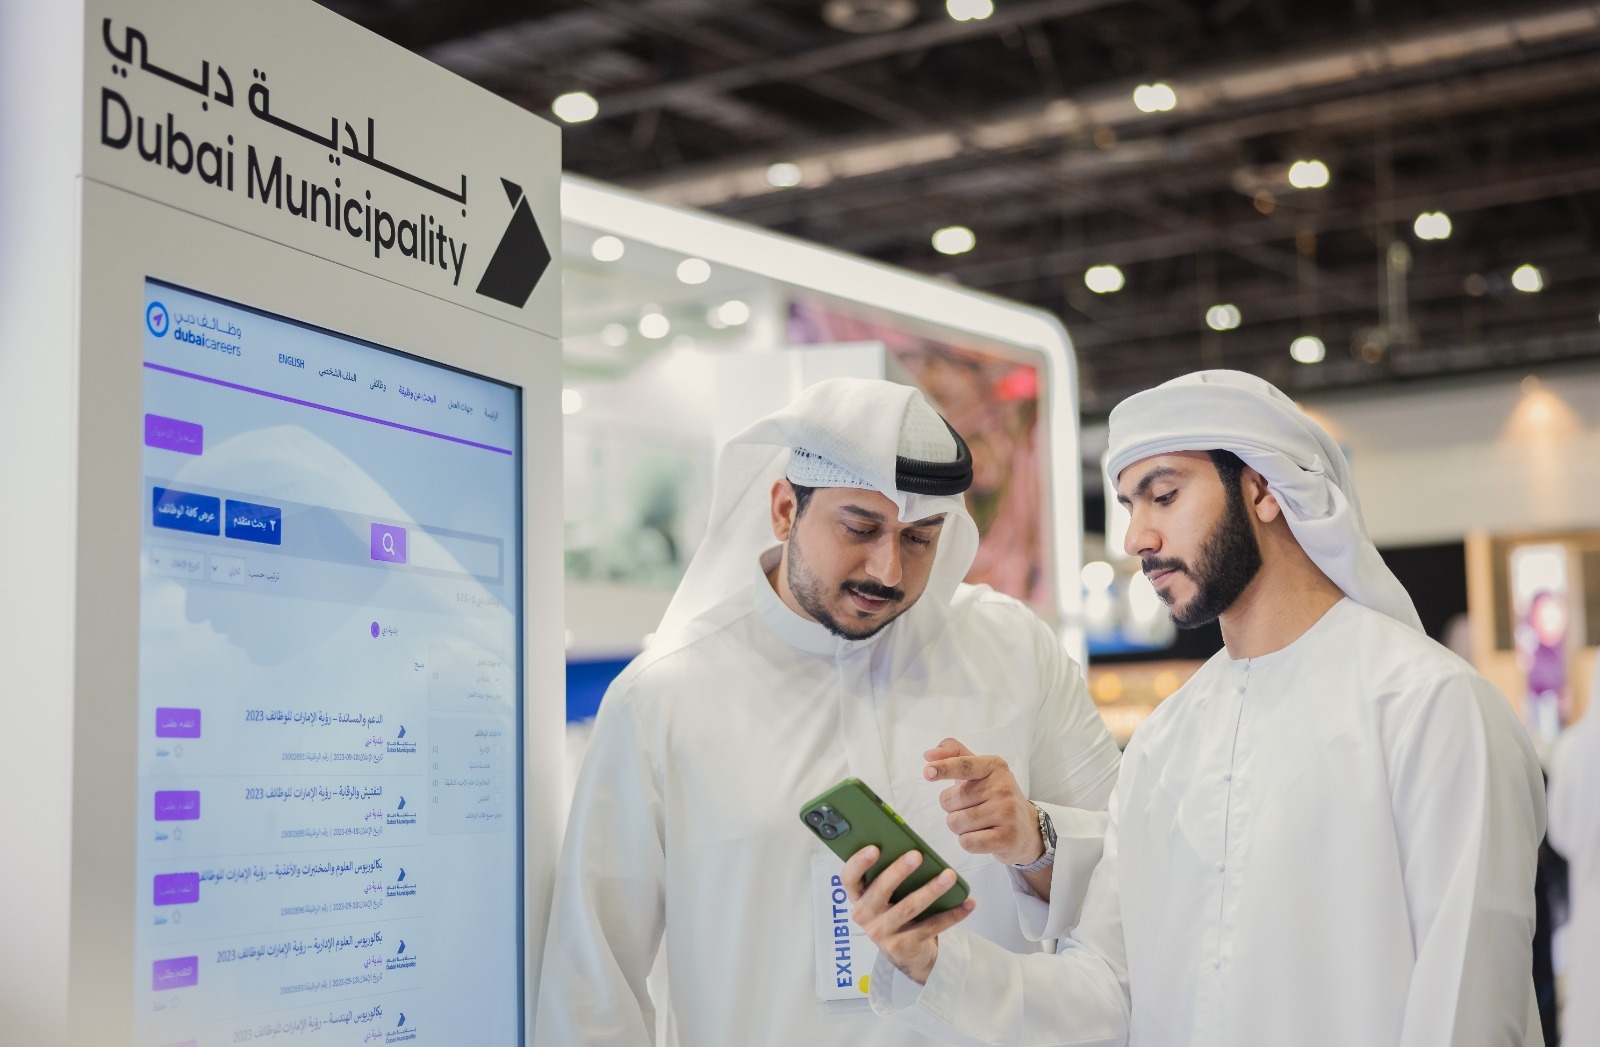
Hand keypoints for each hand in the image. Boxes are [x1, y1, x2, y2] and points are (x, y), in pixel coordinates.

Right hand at [841, 845, 975, 985]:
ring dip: (931, 890)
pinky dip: (952, 914)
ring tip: (950, 875)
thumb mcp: (884, 895)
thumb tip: (910, 847)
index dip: (858, 863)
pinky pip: (931, 926)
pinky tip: (968, 903)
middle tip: (917, 855)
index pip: (848, 878)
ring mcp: (883, 933)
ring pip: (909, 907)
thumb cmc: (893, 910)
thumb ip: (888, 874)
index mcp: (858, 896)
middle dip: (899, 871)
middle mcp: (865, 916)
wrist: (903, 952)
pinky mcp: (904, 945)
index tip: (874, 848)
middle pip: (880, 891)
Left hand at [924, 737, 1041, 866]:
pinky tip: (984, 837)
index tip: (927, 771)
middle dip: (952, 808)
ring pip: (955, 823)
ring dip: (959, 827)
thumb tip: (928, 754)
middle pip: (949, 800)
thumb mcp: (980, 771)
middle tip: (974, 808)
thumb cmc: (995, 797)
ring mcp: (1006, 812)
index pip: (964, 765)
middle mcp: (1003, 787)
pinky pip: (967, 842)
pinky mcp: (1007, 838)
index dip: (944, 768)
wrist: (1027, 829)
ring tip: (979, 823)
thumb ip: (955, 755)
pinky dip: (968, 842)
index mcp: (995, 766)